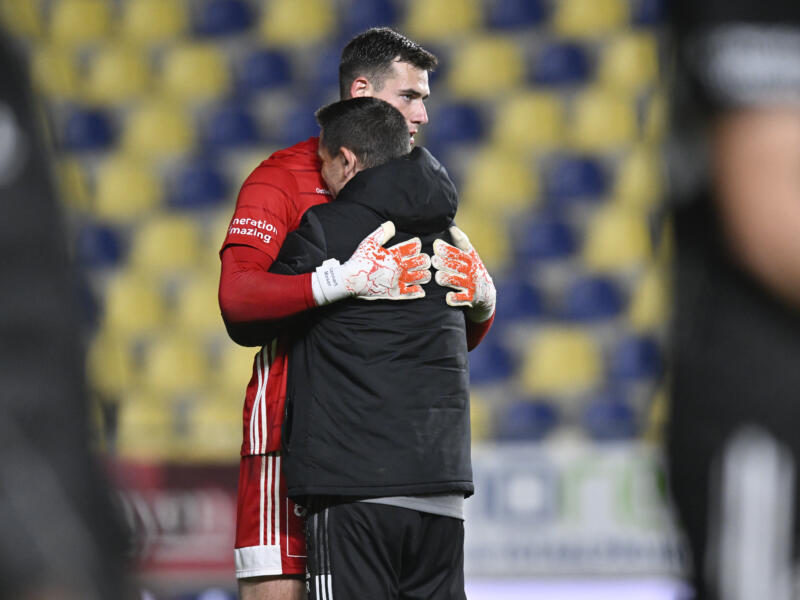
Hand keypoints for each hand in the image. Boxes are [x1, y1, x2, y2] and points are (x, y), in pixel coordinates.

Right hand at [311, 221, 430, 304]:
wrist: (351, 279)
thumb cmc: (359, 260)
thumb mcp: (369, 242)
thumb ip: (382, 232)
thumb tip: (392, 225)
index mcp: (394, 254)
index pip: (413, 247)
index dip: (416, 245)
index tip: (415, 245)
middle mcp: (399, 267)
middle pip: (421, 262)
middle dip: (424, 259)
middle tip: (423, 259)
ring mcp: (398, 281)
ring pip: (421, 277)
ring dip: (424, 274)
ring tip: (424, 273)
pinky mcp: (395, 293)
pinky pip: (412, 293)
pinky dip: (418, 291)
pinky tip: (421, 290)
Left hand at [432, 225, 495, 321]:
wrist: (486, 293)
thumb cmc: (473, 269)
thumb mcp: (471, 254)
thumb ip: (461, 241)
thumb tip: (451, 226)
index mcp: (470, 259)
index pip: (459, 252)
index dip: (448, 248)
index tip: (436, 245)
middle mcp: (471, 271)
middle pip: (457, 266)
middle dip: (444, 262)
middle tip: (433, 260)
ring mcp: (471, 285)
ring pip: (458, 281)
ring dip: (448, 279)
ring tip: (438, 277)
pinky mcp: (470, 298)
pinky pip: (462, 299)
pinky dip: (456, 299)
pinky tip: (448, 298)